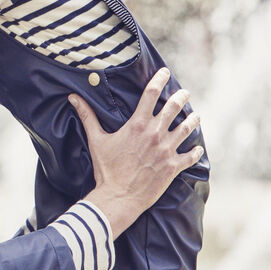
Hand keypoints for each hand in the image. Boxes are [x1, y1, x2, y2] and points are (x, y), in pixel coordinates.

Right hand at [69, 68, 202, 237]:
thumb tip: (73, 97)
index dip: (160, 80)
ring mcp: (166, 150)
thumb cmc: (106, 169)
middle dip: (181, 96)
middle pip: (174, 107)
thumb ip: (87, 117)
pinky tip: (198, 148)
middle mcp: (155, 133)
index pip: (151, 94)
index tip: (165, 72)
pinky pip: (191, 155)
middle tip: (184, 93)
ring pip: (187, 128)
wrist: (118, 196)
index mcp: (137, 124)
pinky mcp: (173, 167)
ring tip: (196, 115)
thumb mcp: (96, 140)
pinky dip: (195, 151)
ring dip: (193, 120)